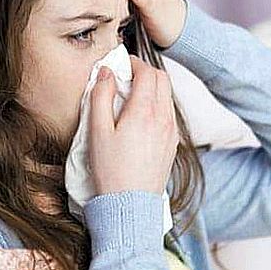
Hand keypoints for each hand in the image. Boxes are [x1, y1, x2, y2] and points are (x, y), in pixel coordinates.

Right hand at [88, 56, 178, 194]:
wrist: (131, 206)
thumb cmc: (111, 171)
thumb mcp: (97, 133)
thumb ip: (100, 98)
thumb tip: (105, 73)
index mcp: (145, 112)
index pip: (147, 72)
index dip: (133, 63)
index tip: (120, 65)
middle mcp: (163, 118)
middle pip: (162, 79)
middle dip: (145, 72)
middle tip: (126, 77)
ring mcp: (171, 131)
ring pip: (168, 95)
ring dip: (152, 87)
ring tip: (130, 96)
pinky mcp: (172, 143)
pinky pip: (169, 113)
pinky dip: (157, 104)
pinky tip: (140, 116)